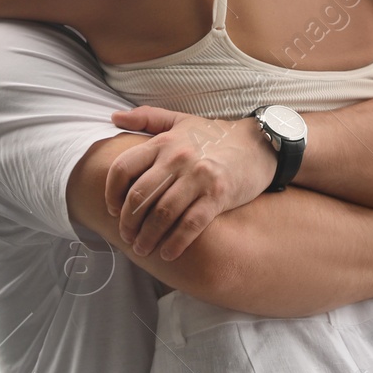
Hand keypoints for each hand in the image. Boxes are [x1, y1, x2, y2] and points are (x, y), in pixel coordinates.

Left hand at [106, 106, 275, 259]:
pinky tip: (167, 254)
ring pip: (162, 214)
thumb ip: (147, 118)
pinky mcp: (218, 195)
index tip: (112, 210)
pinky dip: (175, 243)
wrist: (260, 144)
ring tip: (142, 249)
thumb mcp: (181, 120)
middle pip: (140, 196)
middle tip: (126, 237)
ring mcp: (199, 177)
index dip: (112, 193)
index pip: (123, 168)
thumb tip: (114, 117)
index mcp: (164, 142)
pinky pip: (190, 224)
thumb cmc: (216, 135)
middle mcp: (178, 158)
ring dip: (148, 237)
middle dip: (128, 222)